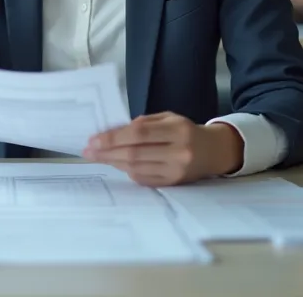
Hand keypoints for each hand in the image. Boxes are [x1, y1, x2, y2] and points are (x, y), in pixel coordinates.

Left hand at [83, 113, 244, 185]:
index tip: (94, 140)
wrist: (214, 152)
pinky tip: (118, 164)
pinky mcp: (173, 184)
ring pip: (137, 169)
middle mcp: (179, 152)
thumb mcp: (169, 118)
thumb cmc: (186, 131)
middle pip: (135, 154)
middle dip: (107, 153)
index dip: (113, 138)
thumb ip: (143, 124)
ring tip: (99, 157)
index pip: (139, 134)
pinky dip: (128, 172)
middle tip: (88, 151)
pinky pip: (143, 179)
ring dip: (114, 163)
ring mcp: (176, 171)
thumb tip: (112, 133)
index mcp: (178, 130)